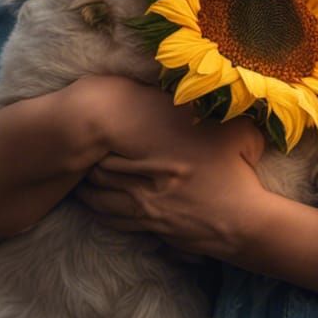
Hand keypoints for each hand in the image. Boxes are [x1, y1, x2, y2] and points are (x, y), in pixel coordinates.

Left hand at [70, 75, 266, 260]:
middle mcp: (147, 182)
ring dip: (86, 189)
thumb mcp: (237, 132)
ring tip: (76, 178)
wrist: (242, 221)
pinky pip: (113, 221)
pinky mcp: (150, 228)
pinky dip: (98, 212)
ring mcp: (146, 208)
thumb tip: (212, 89)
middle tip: (75, 151)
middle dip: (86, 162)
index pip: (116, 146)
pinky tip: (93, 205)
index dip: (100, 138)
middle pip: (102, 172)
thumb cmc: (239, 175)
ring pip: (101, 199)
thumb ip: (222, 110)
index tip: (93, 128)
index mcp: (163, 155)